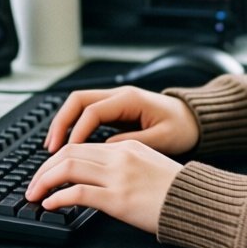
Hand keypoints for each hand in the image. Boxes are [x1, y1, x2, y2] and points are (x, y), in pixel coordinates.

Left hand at [24, 136, 184, 234]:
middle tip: (32, 185)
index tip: (46, 173)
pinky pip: (77, 192)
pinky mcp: (118, 199)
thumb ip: (125, 167)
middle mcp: (120, 157)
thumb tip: (100, 179)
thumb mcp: (150, 167)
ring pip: (67, 168)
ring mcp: (118, 177)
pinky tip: (51, 204)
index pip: (80, 146)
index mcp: (127, 148)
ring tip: (35, 194)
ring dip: (44, 181)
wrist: (198, 203)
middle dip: (43, 169)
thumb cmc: (179, 192)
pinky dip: (58, 197)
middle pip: (68, 153)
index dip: (56, 159)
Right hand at [44, 87, 200, 156]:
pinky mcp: (115, 111)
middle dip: (60, 123)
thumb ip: (134, 143)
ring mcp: (115, 101)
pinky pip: (86, 114)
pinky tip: (68, 145)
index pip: (92, 111)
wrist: (195, 120)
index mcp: (130, 99)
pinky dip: (73, 127)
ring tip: (53, 148)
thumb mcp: (163, 138)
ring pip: (78, 106)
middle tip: (51, 148)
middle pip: (77, 101)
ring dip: (63, 124)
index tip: (68, 151)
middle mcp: (119, 95)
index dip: (77, 131)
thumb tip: (105, 149)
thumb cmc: (183, 128)